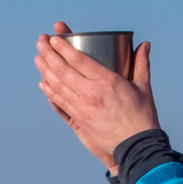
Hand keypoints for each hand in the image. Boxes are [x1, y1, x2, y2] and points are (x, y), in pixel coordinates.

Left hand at [34, 19, 158, 173]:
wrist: (136, 145)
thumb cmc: (142, 115)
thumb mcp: (143, 87)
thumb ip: (141, 63)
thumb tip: (145, 44)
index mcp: (107, 81)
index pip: (79, 60)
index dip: (64, 47)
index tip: (54, 38)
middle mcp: (91, 93)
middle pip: (63, 70)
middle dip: (49, 54)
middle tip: (40, 42)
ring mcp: (83, 107)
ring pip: (58, 85)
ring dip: (45, 70)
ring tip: (38, 58)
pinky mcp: (80, 120)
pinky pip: (60, 103)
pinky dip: (50, 91)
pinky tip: (43, 83)